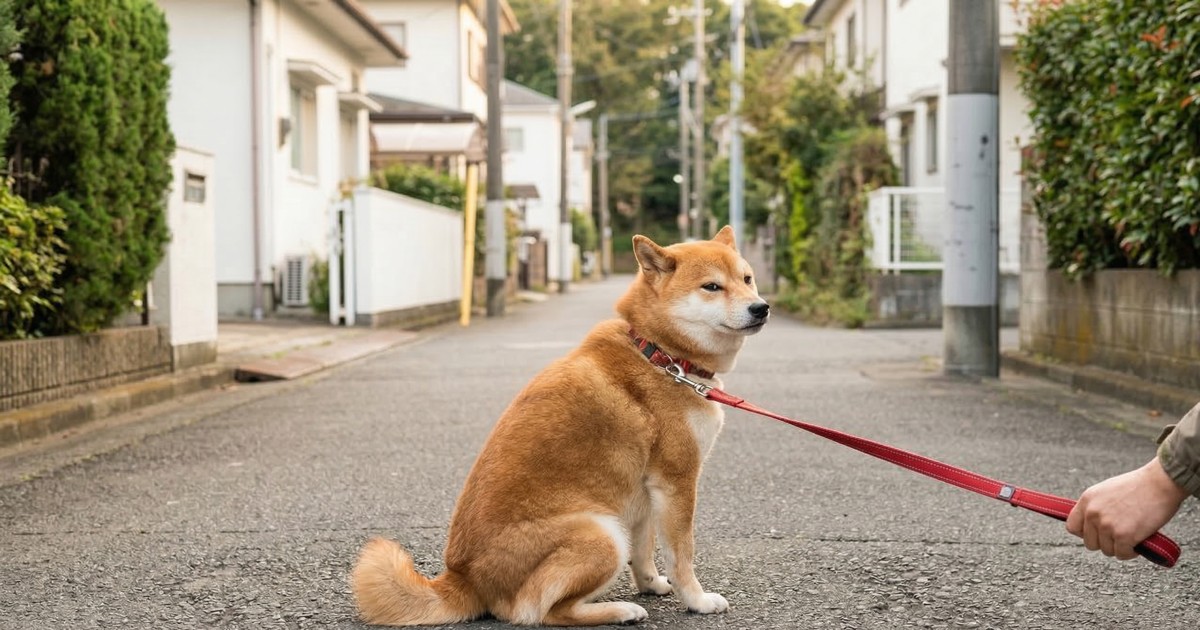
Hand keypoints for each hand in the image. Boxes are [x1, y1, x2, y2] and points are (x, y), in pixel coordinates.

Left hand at [1066, 458, 1188, 559]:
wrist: (1159, 482)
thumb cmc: (1138, 486)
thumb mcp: (1106, 491)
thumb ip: (1096, 507)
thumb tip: (1092, 525)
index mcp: (1087, 500)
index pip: (1072, 527)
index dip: (1085, 534)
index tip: (1098, 534)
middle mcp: (1093, 513)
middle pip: (1090, 543)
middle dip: (1105, 542)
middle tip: (1120, 536)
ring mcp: (1107, 525)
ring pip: (1107, 550)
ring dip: (1120, 547)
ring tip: (1132, 536)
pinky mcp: (1123, 536)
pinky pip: (1122, 554)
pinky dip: (1131, 553)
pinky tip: (1138, 543)